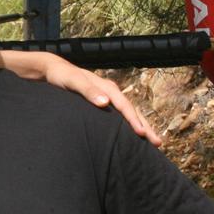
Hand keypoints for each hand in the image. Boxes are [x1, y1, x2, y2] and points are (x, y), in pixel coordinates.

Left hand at [43, 62, 161, 146]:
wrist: (55, 70)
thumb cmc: (62, 77)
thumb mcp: (73, 82)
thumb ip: (88, 91)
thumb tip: (105, 103)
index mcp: (107, 87)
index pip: (125, 106)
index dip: (134, 120)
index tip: (142, 134)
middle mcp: (112, 92)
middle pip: (133, 111)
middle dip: (146, 127)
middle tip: (158, 143)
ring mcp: (109, 97)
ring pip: (130, 113)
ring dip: (142, 126)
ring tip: (153, 142)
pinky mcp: (105, 102)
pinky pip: (121, 114)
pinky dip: (130, 123)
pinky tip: (133, 134)